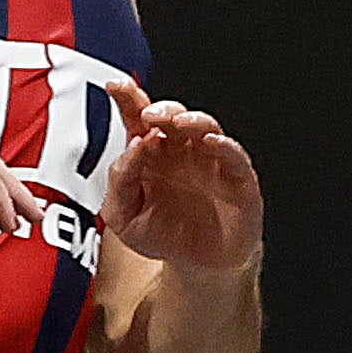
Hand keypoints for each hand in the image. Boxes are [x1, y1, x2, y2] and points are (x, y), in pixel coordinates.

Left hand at [100, 95, 262, 271]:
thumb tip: (131, 150)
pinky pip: (233, 154)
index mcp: (150, 152)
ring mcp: (209, 159)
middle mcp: (180, 149)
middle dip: (161, 108)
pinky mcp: (236, 176)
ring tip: (177, 122)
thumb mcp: (124, 217)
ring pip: (204, 125)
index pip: (138, 117)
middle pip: (172, 115)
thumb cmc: (163, 234)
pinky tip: (210, 142)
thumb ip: (119, 183)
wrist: (198, 266)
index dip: (128, 98)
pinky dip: (223, 145)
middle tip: (149, 115)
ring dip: (191, 119)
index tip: (116, 86)